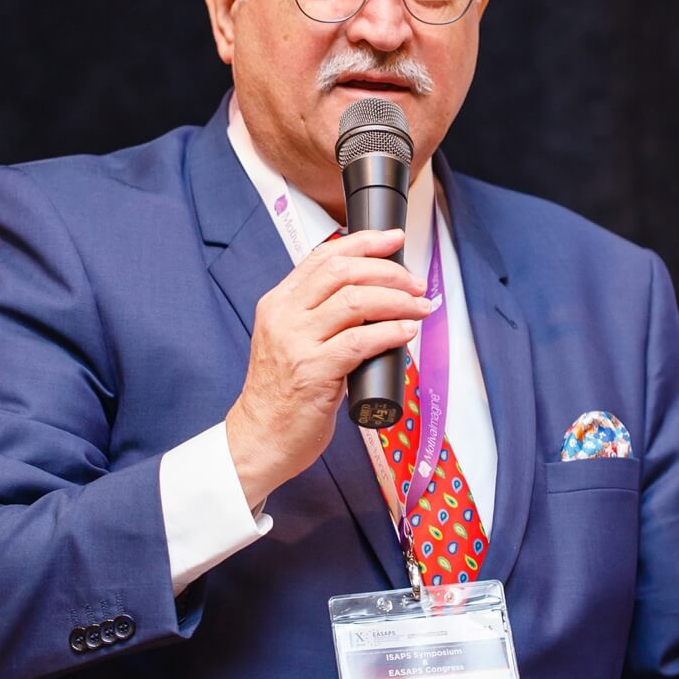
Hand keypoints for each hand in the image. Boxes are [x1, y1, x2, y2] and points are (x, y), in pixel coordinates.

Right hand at [226, 229, 428, 506]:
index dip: (364, 242)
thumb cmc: (281, 395)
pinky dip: (390, 332)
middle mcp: (284, 317)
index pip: (323, 257)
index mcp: (278, 303)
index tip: (394, 240)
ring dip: (397, 300)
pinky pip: (360, 341)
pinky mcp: (314, 372)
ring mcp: (297, 344)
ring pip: (355, 302)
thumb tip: (371, 298)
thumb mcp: (290, 342)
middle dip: (387, 271)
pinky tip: (407, 331)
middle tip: (415, 283)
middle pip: (342, 272)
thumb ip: (317, 317)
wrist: (259, 438)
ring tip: (420, 307)